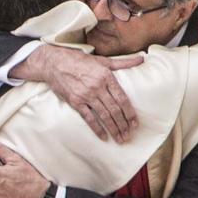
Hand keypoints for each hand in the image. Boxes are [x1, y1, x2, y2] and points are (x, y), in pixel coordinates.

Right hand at [21, 46, 143, 142]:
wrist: (55, 63)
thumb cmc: (80, 61)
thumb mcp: (103, 60)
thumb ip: (123, 62)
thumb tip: (142, 59)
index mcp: (107, 77)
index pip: (122, 99)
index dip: (130, 113)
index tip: (135, 124)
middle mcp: (98, 87)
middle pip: (114, 110)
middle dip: (123, 124)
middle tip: (129, 136)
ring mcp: (86, 96)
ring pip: (103, 115)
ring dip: (113, 128)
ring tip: (120, 138)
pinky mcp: (75, 102)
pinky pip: (88, 118)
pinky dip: (96, 128)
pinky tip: (103, 136)